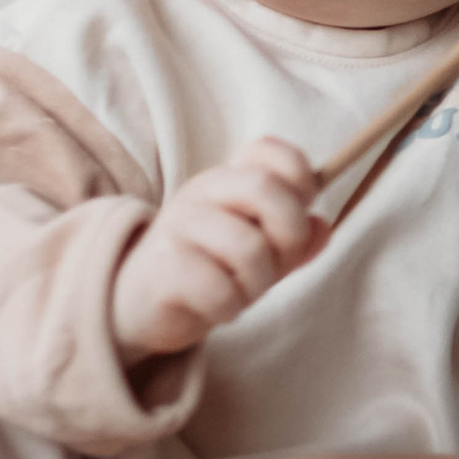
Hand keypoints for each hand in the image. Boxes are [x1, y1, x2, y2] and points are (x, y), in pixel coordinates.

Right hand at [111, 138, 326, 364]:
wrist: (136, 305)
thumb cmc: (205, 272)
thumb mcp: (256, 252)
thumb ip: (292, 240)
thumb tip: (323, 228)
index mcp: (227, 180)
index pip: (270, 150)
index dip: (300, 179)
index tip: (301, 211)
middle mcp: (201, 192)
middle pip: (265, 189)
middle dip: (289, 233)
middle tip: (278, 263)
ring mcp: (178, 225)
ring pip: (248, 247)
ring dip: (258, 283)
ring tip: (239, 292)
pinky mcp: (162, 266)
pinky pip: (219, 287)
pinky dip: (228, 306)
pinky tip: (215, 307)